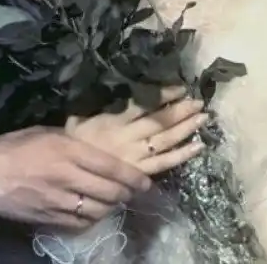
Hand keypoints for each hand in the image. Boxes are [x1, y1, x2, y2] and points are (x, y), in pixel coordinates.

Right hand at [0, 127, 151, 228]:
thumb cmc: (15, 146)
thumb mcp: (46, 132)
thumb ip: (72, 141)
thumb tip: (94, 146)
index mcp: (68, 151)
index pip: (111, 166)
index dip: (133, 176)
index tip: (146, 181)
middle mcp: (69, 177)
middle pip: (111, 191)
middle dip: (127, 193)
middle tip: (133, 191)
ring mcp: (61, 201)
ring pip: (100, 209)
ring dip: (112, 206)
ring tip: (115, 200)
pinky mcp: (52, 219)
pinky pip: (83, 223)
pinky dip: (94, 218)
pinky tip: (95, 212)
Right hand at [66, 91, 206, 175]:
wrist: (63, 178)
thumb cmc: (68, 147)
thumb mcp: (75, 121)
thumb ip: (95, 109)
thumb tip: (108, 90)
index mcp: (112, 121)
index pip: (143, 104)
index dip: (163, 94)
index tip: (181, 87)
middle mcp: (127, 137)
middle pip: (159, 121)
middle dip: (181, 110)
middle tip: (200, 101)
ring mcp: (135, 157)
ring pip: (165, 140)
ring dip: (186, 128)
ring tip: (203, 118)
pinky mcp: (139, 174)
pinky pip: (164, 164)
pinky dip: (182, 155)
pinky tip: (198, 147)